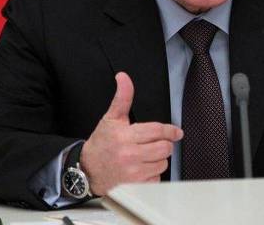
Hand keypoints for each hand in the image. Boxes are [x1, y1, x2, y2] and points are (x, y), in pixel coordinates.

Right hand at [80, 72, 182, 194]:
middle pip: (164, 148)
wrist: (87, 171)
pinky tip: (141, 169)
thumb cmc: (101, 144)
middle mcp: (129, 155)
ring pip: (163, 163)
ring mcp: (133, 173)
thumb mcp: (111, 118)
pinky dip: (152, 174)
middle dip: (163, 144)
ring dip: (158, 160)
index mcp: (125, 136)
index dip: (170, 130)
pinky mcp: (135, 187)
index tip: (176, 132)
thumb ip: (122, 97)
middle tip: (154, 144)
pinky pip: (157, 178)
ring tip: (145, 156)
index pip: (158, 131)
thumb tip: (123, 77)